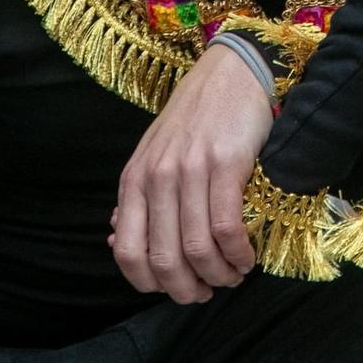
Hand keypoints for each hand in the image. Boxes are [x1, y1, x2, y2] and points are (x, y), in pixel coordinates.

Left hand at [109, 43, 272, 302]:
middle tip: (209, 290)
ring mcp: (190, 169)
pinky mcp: (225, 163)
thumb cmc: (194, 117)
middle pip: (164, 259)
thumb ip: (137, 198)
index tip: (176, 287)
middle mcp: (157, 177)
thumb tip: (115, 239)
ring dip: (219, 274)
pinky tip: (246, 255)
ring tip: (234, 273)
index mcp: (135, 179)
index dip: (151, 284)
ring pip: (197, 248)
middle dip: (188, 289)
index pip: (127, 252)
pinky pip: (226, 226)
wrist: (230, 72)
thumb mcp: (153, 155)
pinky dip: (238, 253)